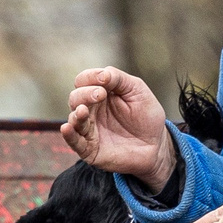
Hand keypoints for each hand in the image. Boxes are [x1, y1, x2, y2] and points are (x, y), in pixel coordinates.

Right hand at [61, 68, 175, 188]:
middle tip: (101, 94)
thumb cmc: (147, 117)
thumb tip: (102, 74)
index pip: (84, 81)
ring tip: (84, 110)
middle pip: (76, 98)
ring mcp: (89, 129)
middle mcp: (91, 110)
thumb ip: (119, 79)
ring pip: (74, 118)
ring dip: (77, 113)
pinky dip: (69, 135)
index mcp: (100, 93)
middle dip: (85, 94)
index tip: (104, 79)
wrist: (156, 146)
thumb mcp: (137, 90)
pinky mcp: (89, 149)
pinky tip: (67, 128)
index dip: (90, 77)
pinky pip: (74, 142)